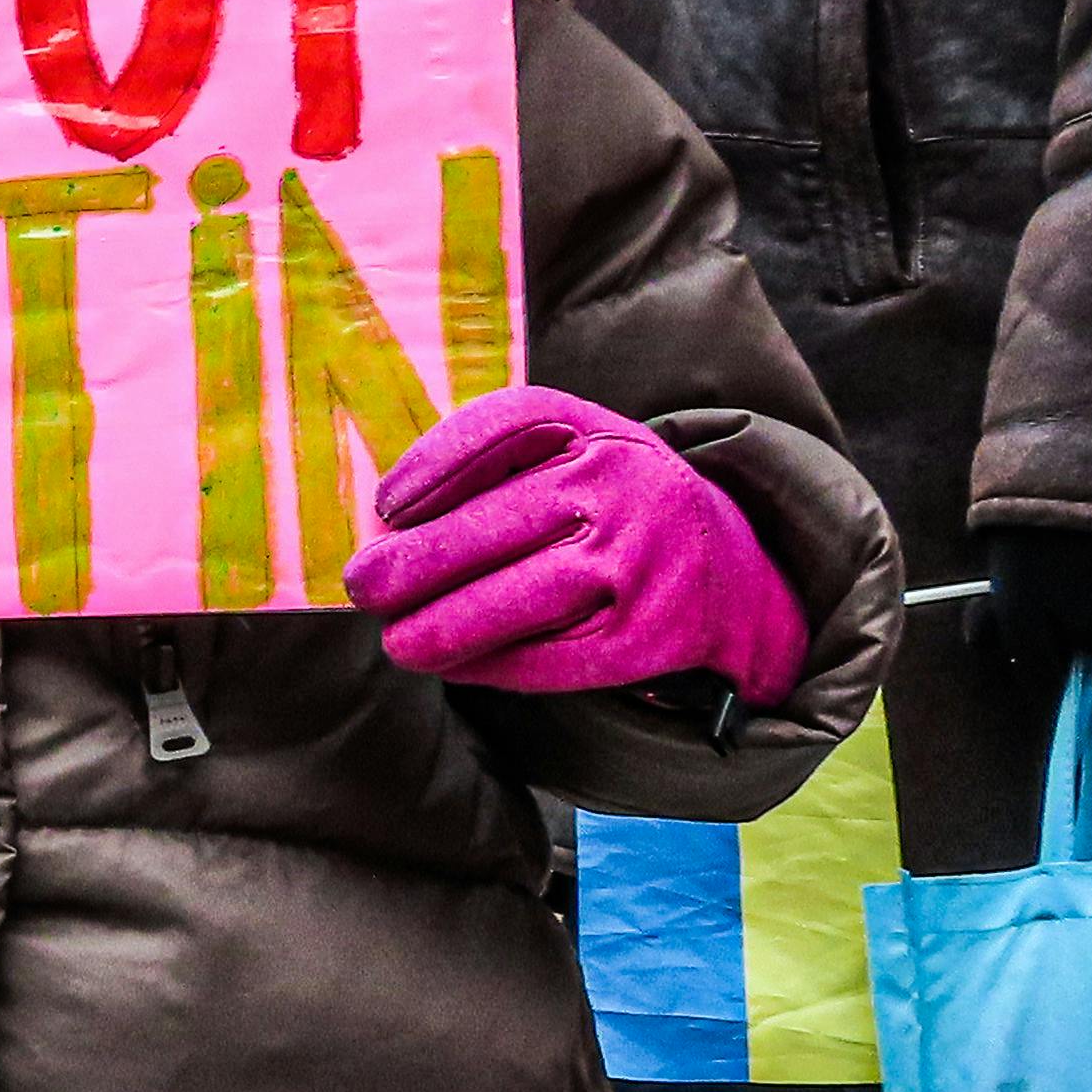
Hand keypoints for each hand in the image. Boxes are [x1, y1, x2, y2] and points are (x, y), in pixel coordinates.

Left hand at [345, 387, 806, 706]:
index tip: (386, 505)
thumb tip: (385, 521)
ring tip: (397, 641)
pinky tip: (452, 665)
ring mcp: (635, 564)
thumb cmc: (614, 502)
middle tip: (363, 586)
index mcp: (597, 432)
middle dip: (416, 562)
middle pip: (499, 522)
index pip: (509, 426)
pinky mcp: (641, 636)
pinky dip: (489, 665)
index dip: (436, 464)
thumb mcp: (574, 453)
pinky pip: (549, 658)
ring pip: (519, 599)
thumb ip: (492, 463)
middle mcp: (620, 490)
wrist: (728, 568)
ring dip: (442, 626)